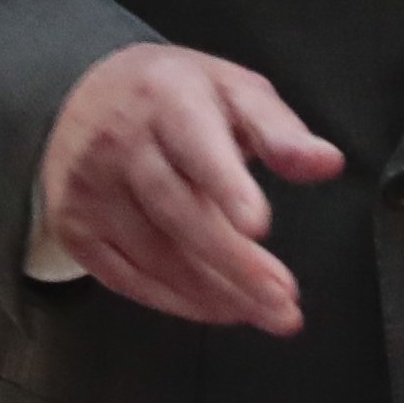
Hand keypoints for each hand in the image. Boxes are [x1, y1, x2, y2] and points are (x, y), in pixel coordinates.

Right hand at [37, 43, 342, 333]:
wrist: (81, 94)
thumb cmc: (173, 96)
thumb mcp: (231, 90)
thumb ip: (280, 131)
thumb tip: (327, 162)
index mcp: (167, 99)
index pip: (197, 146)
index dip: (227, 186)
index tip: (258, 224)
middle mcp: (120, 144)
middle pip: (178, 212)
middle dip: (235, 263)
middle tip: (283, 298)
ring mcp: (90, 190)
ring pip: (155, 254)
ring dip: (215, 292)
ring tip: (268, 312)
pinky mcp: (75, 228)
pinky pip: (127, 277)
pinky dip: (177, 300)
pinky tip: (219, 308)